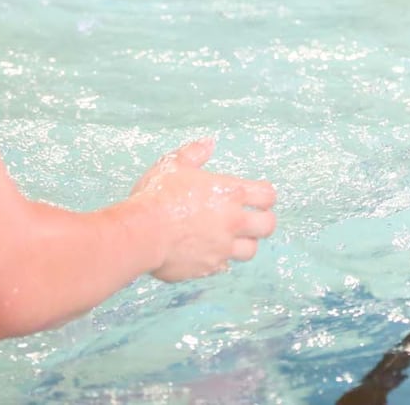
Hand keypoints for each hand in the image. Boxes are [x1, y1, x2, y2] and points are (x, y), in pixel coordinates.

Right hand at [127, 139, 277, 281]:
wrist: (141, 233)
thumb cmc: (158, 196)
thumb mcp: (174, 164)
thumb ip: (194, 153)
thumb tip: (208, 143)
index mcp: (231, 194)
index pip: (268, 196)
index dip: (265, 196)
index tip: (257, 197)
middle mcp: (233, 222)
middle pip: (268, 225)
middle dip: (263, 222)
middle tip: (251, 220)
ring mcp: (222, 247)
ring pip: (250, 250)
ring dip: (244, 244)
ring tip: (231, 238)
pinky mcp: (207, 266)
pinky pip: (223, 266)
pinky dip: (219, 260)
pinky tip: (207, 253)